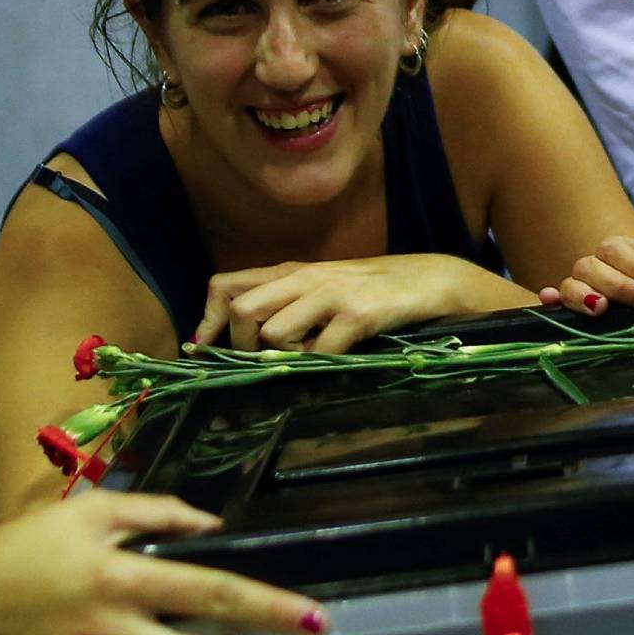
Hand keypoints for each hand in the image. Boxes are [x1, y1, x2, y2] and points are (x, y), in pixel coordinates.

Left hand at [191, 253, 496, 354]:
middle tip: (263, 362)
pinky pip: (320, 350)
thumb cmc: (372, 288)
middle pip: (243, 310)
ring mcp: (331, 294)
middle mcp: (305, 277)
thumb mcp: (321, 287)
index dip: (208, 319)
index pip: (226, 284)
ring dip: (284, 357)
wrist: (429, 280)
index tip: (204, 348)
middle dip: (243, 346)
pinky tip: (336, 358)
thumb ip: (286, 303)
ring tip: (307, 358)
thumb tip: (243, 338)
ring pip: (274, 333)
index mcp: (290, 271)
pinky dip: (320, 363)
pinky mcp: (358, 315)